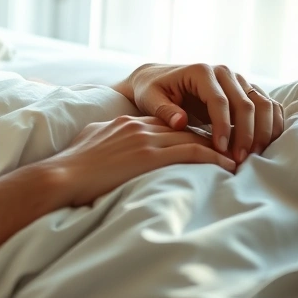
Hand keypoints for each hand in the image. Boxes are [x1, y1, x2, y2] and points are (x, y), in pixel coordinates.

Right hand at [49, 116, 235, 206]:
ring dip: (218, 147)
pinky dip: (213, 158)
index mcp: (125, 122)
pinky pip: (191, 153)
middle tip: (229, 146)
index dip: (185, 131)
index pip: (164, 122)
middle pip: (183, 127)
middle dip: (208, 136)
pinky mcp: (150, 156)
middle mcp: (139, 126)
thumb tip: (107, 140)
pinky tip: (227, 166)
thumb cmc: (70, 165)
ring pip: (192, 137)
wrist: (61, 175)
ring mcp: (145, 139)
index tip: (202, 139)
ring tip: (236, 157)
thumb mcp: (89, 141)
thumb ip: (104, 135)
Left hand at [114, 63, 284, 163]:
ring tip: (252, 156)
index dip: (223, 126)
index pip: (220, 101)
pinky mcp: (247, 91)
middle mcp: (225, 72)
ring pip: (263, 104)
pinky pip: (268, 107)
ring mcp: (239, 80)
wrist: (160, 80)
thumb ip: (163, 110)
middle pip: (246, 104)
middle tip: (239, 159)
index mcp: (201, 72)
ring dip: (262, 131)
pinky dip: (270, 125)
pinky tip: (263, 145)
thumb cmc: (152, 90)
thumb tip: (180, 122)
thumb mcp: (149, 98)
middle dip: (245, 134)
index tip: (220, 149)